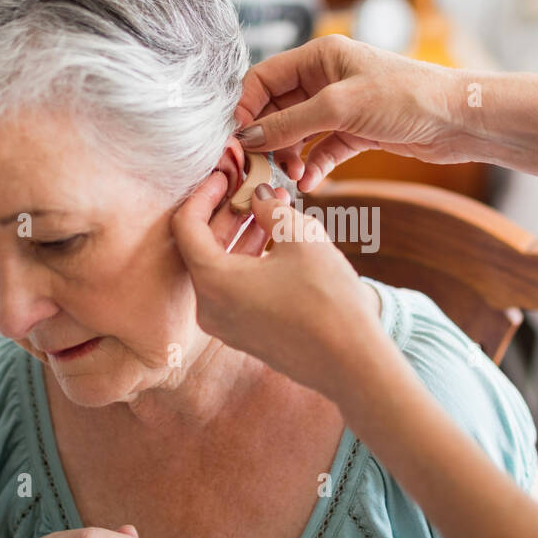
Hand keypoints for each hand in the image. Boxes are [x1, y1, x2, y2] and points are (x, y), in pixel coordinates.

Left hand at [170, 171, 381, 395]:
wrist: (351, 362)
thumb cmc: (326, 299)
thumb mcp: (300, 237)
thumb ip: (270, 209)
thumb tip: (258, 196)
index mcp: (212, 281)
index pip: (186, 226)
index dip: (203, 194)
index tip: (225, 175)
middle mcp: (210, 308)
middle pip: (204, 247)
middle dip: (230, 212)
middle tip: (253, 186)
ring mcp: (228, 326)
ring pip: (223, 268)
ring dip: (245, 235)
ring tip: (277, 208)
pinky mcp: (247, 335)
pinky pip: (237, 290)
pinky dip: (251, 262)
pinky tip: (280, 242)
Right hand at [234, 34, 477, 190]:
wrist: (457, 120)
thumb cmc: (407, 96)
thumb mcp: (340, 106)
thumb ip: (290, 123)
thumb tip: (249, 136)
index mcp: (320, 56)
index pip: (264, 78)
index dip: (247, 107)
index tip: (238, 139)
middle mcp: (327, 78)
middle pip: (278, 109)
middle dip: (268, 138)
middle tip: (261, 166)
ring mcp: (342, 107)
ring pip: (299, 133)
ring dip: (291, 156)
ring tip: (293, 177)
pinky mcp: (357, 133)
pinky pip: (323, 150)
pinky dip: (314, 166)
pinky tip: (311, 184)